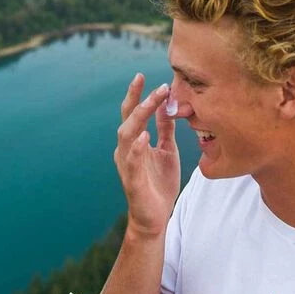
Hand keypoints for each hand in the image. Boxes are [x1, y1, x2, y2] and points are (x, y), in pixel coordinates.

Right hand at [115, 73, 180, 235]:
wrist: (155, 217)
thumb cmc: (159, 184)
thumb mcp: (167, 151)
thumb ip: (165, 129)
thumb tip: (169, 105)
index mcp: (135, 142)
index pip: (134, 113)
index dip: (137, 95)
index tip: (144, 75)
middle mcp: (126, 150)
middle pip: (128, 119)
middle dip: (137, 99)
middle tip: (147, 81)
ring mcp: (127, 165)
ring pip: (126, 135)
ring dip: (138, 117)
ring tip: (150, 102)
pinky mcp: (132, 181)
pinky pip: (131, 162)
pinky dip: (136, 148)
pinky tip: (144, 136)